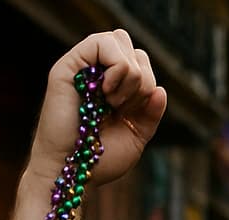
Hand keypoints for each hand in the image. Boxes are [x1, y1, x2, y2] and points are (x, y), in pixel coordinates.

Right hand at [28, 30, 168, 187]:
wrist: (75, 170)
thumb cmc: (101, 158)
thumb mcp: (137, 135)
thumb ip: (151, 113)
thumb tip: (160, 90)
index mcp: (114, 86)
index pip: (140, 60)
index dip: (148, 82)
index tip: (133, 111)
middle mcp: (97, 72)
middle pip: (132, 47)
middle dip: (141, 78)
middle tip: (124, 107)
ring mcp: (82, 67)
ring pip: (119, 39)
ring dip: (129, 74)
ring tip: (113, 101)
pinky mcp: (68, 66)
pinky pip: (101, 42)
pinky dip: (116, 68)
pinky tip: (106, 93)